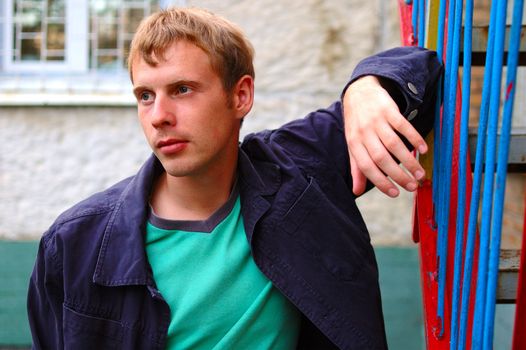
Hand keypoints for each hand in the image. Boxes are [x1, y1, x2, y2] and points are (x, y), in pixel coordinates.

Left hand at [342, 75, 427, 196]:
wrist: (359, 93)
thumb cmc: (357, 125)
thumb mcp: (353, 145)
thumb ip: (357, 168)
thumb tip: (356, 191)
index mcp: (354, 144)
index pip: (366, 167)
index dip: (380, 182)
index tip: (395, 193)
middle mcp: (364, 133)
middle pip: (381, 158)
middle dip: (398, 175)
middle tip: (413, 186)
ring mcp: (376, 120)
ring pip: (394, 144)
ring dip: (409, 160)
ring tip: (420, 174)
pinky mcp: (389, 109)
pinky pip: (403, 126)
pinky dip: (414, 138)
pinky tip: (423, 150)